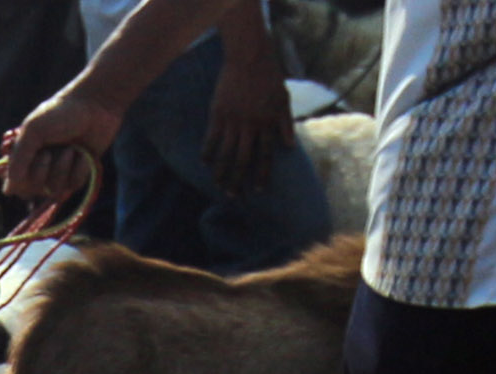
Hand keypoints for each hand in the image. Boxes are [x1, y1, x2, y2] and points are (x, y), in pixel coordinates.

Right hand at [4, 87, 120, 204]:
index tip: (29, 161)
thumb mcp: (33, 131)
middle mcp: (38, 167)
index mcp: (23, 155)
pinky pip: (73, 185)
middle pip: (30, 191)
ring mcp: (58, 173)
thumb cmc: (60, 114)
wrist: (94, 106)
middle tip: (48, 152)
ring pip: (53, 190)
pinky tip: (83, 152)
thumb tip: (8, 190)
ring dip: (62, 168)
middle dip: (41, 171)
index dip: (19, 178)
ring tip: (71, 148)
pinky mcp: (77, 175)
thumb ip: (19, 159)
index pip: (13, 183)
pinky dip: (79, 168)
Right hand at [201, 27, 291, 197]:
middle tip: (234, 196)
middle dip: (239, 180)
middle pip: (243, 160)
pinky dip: (208, 152)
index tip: (258, 191)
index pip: (265, 156)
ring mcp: (233, 120)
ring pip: (226, 153)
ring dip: (222, 172)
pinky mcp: (218, 113)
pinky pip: (211, 138)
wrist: (249, 56)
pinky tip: (205, 164)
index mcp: (267, 123)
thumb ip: (286, 123)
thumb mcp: (284, 98)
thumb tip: (290, 146)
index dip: (262, 175)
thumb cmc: (269, 76)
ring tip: (218, 185)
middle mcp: (250, 125)